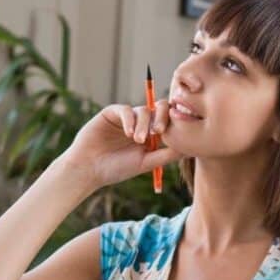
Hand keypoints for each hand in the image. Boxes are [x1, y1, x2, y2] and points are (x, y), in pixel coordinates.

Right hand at [55, 100, 184, 189]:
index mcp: (151, 134)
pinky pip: (126, 109)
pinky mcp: (112, 112)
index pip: (169, 121)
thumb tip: (191, 148)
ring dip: (144, 124)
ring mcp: (127, 117)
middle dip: (162, 117)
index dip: (174, 124)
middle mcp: (141, 123)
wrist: (89, 170)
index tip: (174, 135)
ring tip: (138, 140)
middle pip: (160, 109)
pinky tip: (129, 133)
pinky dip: (130, 119)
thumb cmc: (116, 169)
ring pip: (144, 110)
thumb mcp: (146, 163)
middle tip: (160, 131)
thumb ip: (166, 154)